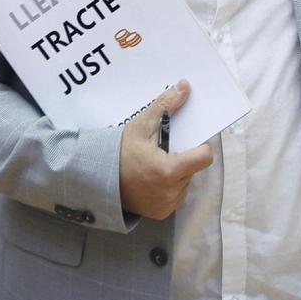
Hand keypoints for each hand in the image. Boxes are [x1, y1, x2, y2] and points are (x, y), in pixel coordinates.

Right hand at [118, 80, 213, 219]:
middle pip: (194, 168)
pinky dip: (171, 187)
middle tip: (166, 151)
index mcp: (169, 170)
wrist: (96, 181)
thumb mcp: (141, 126)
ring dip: (179, 173)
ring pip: (187, 182)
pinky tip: (154, 179)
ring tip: (157, 164)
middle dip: (185, 158)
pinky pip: (177, 196)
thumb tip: (185, 86)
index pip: (205, 157)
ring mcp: (167, 205)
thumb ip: (165, 106)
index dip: (201, 147)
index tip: (190, 141)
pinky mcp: (162, 213)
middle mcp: (171, 192)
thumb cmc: (119, 152)